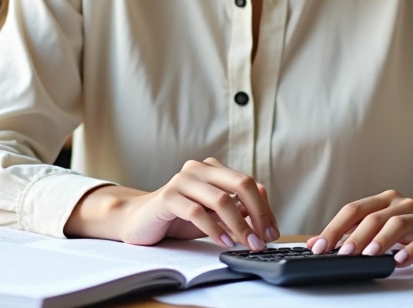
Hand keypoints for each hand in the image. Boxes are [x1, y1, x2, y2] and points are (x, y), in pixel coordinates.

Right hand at [65, 158, 277, 250]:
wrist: (139, 220)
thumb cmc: (178, 217)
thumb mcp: (213, 214)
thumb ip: (237, 208)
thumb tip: (267, 212)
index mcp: (213, 169)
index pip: (249, 183)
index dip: (265, 208)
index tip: (273, 232)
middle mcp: (199, 168)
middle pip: (240, 184)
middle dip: (258, 213)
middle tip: (264, 238)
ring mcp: (182, 180)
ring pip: (221, 199)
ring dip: (239, 225)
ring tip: (248, 244)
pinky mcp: (167, 197)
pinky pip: (197, 212)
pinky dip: (215, 229)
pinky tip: (224, 243)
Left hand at [305, 190, 412, 267]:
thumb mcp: (383, 233)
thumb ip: (353, 235)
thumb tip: (316, 244)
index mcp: (385, 201)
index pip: (354, 210)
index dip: (334, 228)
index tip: (318, 247)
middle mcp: (402, 204)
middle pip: (373, 217)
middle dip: (354, 236)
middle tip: (340, 254)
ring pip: (398, 224)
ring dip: (381, 240)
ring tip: (368, 256)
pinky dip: (411, 250)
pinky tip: (401, 260)